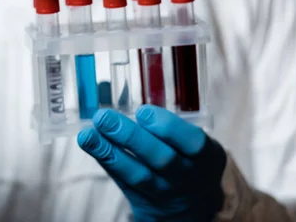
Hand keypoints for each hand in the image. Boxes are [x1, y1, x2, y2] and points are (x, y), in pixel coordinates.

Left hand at [78, 105, 226, 221]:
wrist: (189, 205)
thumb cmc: (186, 157)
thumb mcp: (190, 142)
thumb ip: (165, 123)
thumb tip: (118, 90)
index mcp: (207, 156)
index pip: (193, 143)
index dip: (167, 127)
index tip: (142, 112)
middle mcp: (188, 177)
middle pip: (161, 159)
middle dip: (130, 137)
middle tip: (104, 117)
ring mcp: (165, 192)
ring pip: (138, 175)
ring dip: (109, 151)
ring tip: (88, 134)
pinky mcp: (143, 201)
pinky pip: (123, 181)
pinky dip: (105, 160)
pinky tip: (89, 143)